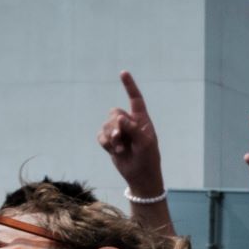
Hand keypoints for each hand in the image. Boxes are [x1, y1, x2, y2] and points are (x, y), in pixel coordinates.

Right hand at [97, 71, 164, 194]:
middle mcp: (130, 123)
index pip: (135, 99)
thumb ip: (133, 129)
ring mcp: (119, 132)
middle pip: (114, 113)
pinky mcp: (110, 141)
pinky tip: (113, 150)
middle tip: (121, 139)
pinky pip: (100, 135)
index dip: (129, 86)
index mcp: (142, 120)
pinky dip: (105, 142)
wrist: (140, 175)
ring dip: (111, 137)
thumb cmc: (148, 158)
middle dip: (115, 125)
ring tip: (121, 149)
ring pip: (106, 124)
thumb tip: (121, 118)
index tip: (123, 72)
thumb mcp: (145, 144)